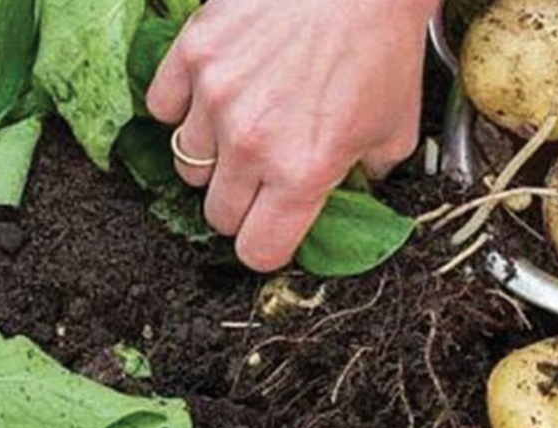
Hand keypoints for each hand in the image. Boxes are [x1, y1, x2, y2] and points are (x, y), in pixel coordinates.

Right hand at [147, 0, 435, 270]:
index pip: (258, 251)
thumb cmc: (382, 46)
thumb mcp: (395, 129)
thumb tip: (349, 193)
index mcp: (304, 172)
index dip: (267, 245)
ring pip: (187, 165)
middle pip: (218, 214)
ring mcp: (214, 98)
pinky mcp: (192, 55)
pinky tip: (216, 94)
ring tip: (243, 127)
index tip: (273, 230)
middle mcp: (251, 144)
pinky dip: (183, 108)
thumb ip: (367, 176)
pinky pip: (162, 109)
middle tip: (264, 175)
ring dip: (212, 157)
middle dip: (242, 204)